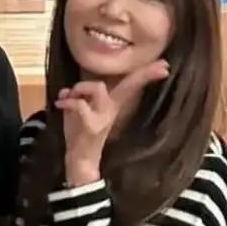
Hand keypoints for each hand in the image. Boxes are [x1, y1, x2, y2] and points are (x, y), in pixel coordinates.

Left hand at [57, 59, 169, 181]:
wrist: (80, 160)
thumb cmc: (80, 135)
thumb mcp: (79, 113)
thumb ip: (76, 98)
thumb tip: (67, 89)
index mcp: (112, 105)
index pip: (130, 86)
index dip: (146, 74)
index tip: (165, 65)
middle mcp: (111, 110)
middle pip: (128, 85)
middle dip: (143, 74)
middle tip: (160, 68)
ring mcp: (103, 117)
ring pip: (99, 88)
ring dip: (82, 87)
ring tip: (72, 94)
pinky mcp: (92, 126)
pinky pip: (80, 105)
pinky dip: (68, 101)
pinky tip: (60, 104)